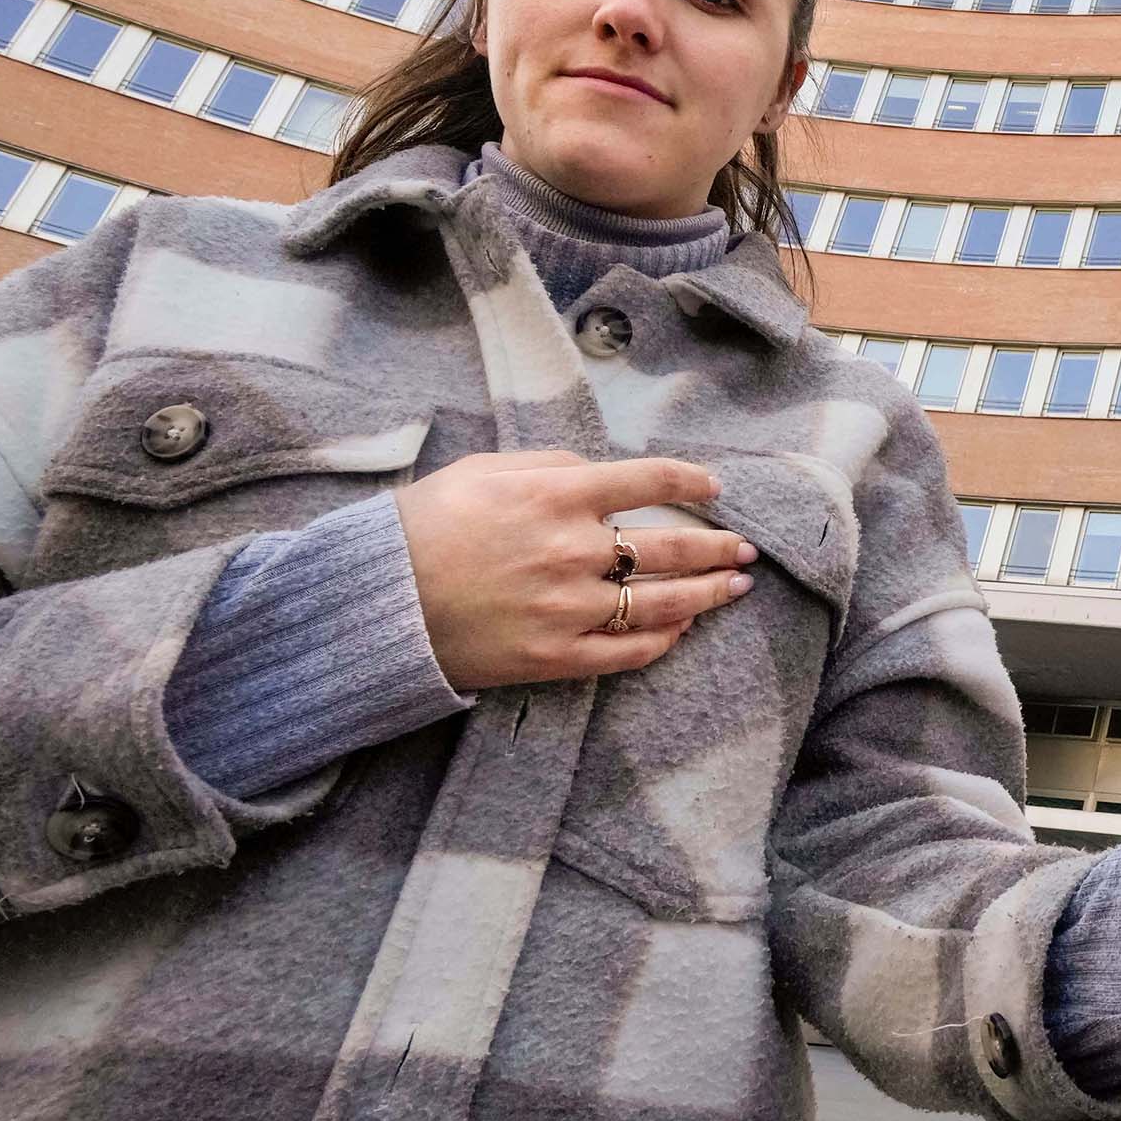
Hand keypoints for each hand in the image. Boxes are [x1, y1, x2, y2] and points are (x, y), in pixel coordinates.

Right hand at [395, 451, 760, 690]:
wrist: (376, 601)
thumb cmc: (423, 526)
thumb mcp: (482, 471)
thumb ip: (548, 464)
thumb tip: (598, 469)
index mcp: (557, 496)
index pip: (649, 479)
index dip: (692, 480)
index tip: (715, 486)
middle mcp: (574, 551)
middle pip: (670, 545)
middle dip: (717, 545)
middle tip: (745, 547)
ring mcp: (570, 608)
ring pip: (663, 602)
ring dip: (708, 593)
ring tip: (736, 587)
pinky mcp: (557, 657)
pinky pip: (629, 651)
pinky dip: (664, 640)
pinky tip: (682, 629)